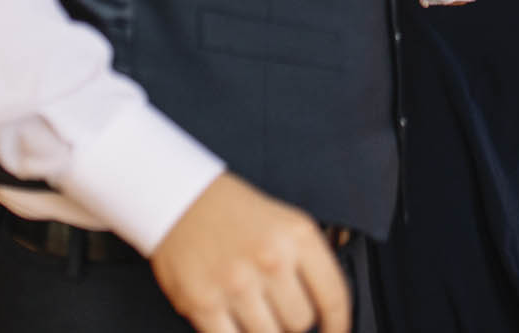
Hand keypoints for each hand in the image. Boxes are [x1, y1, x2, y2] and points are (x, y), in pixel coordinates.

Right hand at [150, 173, 349, 332]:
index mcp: (297, 236)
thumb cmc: (234, 213)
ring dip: (263, 329)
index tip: (335, 332)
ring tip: (252, 309)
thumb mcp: (286, 222)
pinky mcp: (203, 303)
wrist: (180, 199)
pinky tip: (235, 326)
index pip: (334, 297)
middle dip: (291, 320)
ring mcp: (236, 283)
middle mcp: (270, 259)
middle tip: (276, 307)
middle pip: (301, 323)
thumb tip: (327, 310)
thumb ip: (310, 263)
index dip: (338, 324)